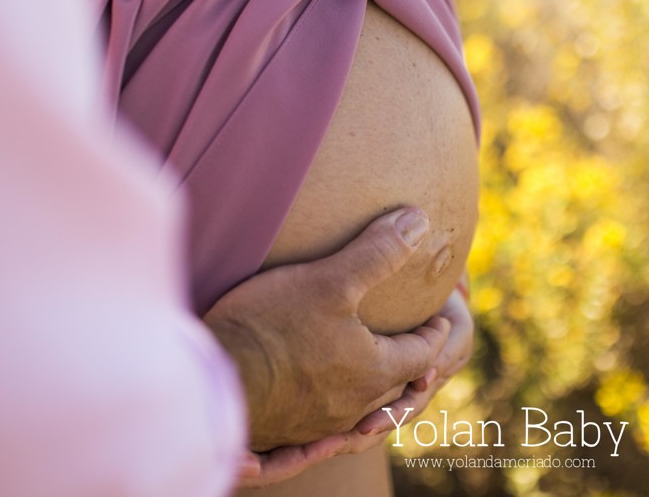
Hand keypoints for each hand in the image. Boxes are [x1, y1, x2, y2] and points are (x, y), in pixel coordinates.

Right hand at [204, 208, 449, 452]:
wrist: (208, 377)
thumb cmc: (271, 327)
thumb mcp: (330, 280)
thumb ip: (378, 252)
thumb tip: (419, 221)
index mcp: (375, 372)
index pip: (425, 354)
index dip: (437, 333)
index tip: (440, 318)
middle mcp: (354, 405)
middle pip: (400, 386)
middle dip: (413, 362)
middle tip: (416, 339)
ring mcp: (320, 422)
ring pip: (365, 407)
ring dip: (378, 385)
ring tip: (375, 362)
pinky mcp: (288, 427)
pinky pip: (329, 421)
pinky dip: (341, 401)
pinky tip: (325, 384)